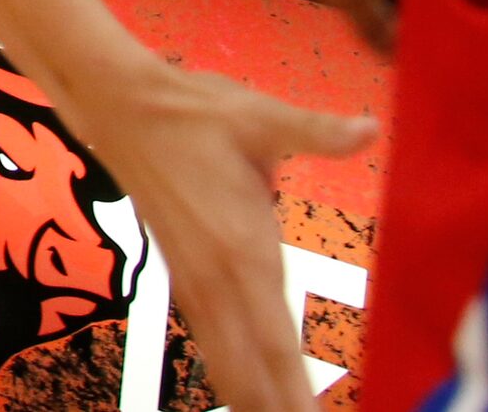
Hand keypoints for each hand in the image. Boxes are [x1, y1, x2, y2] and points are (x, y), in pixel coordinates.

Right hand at [51, 60, 375, 411]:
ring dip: (253, 398)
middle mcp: (217, 277)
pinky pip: (212, 340)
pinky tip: (245, 393)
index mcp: (241, 249)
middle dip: (277, 406)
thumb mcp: (261, 116)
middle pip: (249, 369)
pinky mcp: (184, 275)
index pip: (274, 341)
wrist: (119, 106)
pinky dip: (232, 375)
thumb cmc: (194, 110)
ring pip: (227, 361)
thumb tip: (367, 129)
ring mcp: (196, 281)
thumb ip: (315, 131)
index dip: (293, 392)